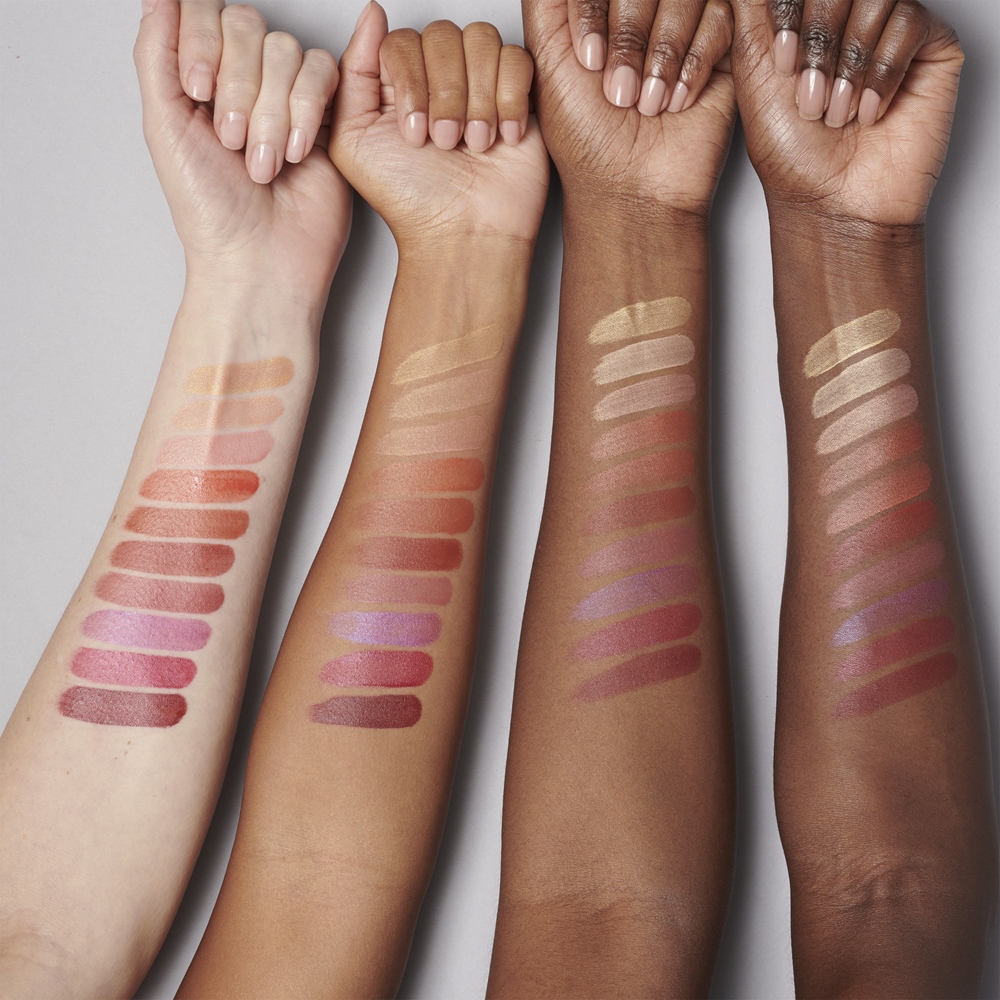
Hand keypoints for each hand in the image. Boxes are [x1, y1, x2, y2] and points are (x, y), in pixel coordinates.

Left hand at [134, 0, 351, 299]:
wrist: (260, 260)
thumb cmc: (211, 211)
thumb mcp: (163, 126)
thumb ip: (157, 54)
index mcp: (200, 76)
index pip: (204, 11)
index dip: (204, 43)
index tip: (198, 92)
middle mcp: (244, 79)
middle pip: (247, 25)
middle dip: (239, 88)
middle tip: (232, 142)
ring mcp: (287, 95)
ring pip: (286, 52)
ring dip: (272, 113)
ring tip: (265, 163)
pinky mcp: (328, 114)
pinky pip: (324, 74)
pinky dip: (307, 112)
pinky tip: (299, 153)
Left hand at [330, 3, 548, 248]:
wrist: (463, 235)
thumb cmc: (410, 202)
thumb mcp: (354, 140)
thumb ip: (352, 72)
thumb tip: (371, 12)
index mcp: (398, 83)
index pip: (401, 39)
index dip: (410, 81)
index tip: (412, 134)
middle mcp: (439, 78)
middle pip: (443, 35)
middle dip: (445, 95)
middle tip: (444, 144)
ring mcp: (481, 85)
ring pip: (480, 41)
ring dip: (477, 99)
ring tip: (474, 144)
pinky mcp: (520, 97)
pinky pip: (518, 60)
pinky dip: (509, 100)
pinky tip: (502, 137)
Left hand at [522, 0, 735, 215]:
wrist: (629, 190)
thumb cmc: (585, 138)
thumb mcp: (547, 58)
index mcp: (605, 7)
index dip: (596, 13)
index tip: (587, 61)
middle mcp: (646, 11)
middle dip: (630, 37)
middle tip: (618, 91)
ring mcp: (686, 27)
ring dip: (662, 54)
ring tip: (647, 104)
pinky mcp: (726, 49)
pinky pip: (722, 17)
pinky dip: (694, 63)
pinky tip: (678, 102)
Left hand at [730, 0, 962, 223]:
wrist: (831, 202)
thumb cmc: (790, 152)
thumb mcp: (753, 72)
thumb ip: (754, 10)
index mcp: (806, 16)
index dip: (789, 15)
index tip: (781, 66)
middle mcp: (850, 16)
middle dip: (819, 41)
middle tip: (810, 99)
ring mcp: (891, 27)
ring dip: (849, 63)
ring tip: (837, 116)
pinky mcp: (931, 45)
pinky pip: (911, 22)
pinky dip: (883, 73)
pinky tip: (870, 113)